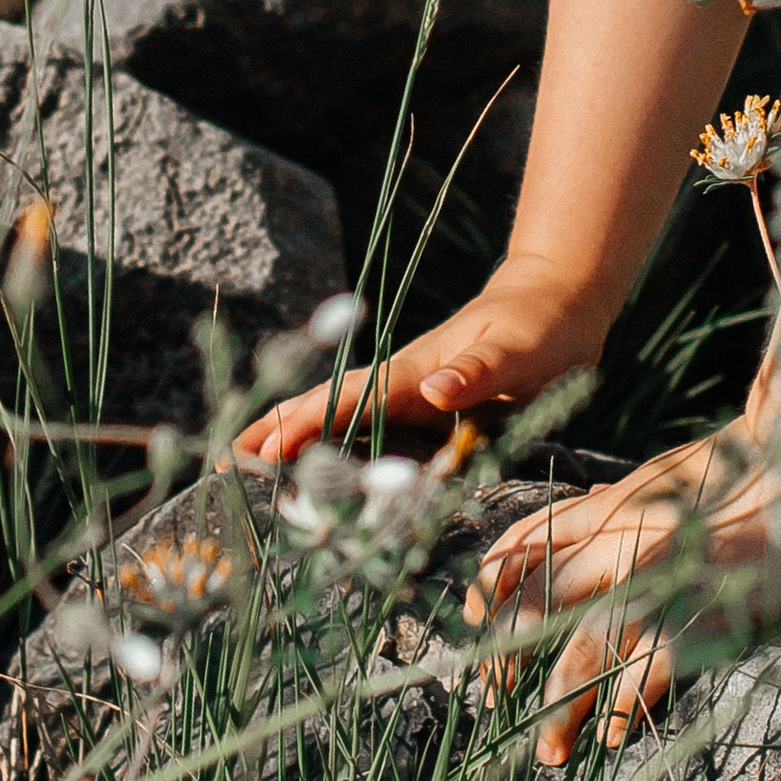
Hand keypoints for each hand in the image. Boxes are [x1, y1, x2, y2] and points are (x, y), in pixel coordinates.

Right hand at [235, 255, 604, 465]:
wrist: (558, 305)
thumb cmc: (538, 327)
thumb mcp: (516, 349)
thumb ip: (479, 370)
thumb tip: (437, 389)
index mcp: (414, 372)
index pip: (346, 401)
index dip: (302, 425)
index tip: (259, 448)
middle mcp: (403, 386)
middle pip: (326, 410)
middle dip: (276, 433)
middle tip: (222, 463)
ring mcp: (411, 400)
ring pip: (341, 425)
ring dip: (296, 446)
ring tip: (247, 472)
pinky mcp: (428, 414)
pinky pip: (373, 437)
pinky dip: (338, 453)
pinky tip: (321, 476)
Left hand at [465, 423, 780, 765]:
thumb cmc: (737, 480)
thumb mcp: (656, 486)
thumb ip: (611, 515)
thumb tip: (571, 542)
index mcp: (604, 508)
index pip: (519, 546)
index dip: (488, 594)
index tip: (480, 629)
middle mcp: (616, 544)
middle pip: (535, 610)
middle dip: (507, 665)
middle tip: (501, 704)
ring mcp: (653, 584)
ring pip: (581, 656)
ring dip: (561, 710)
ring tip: (552, 750)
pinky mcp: (695, 618)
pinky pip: (644, 678)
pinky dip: (624, 710)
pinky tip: (615, 733)